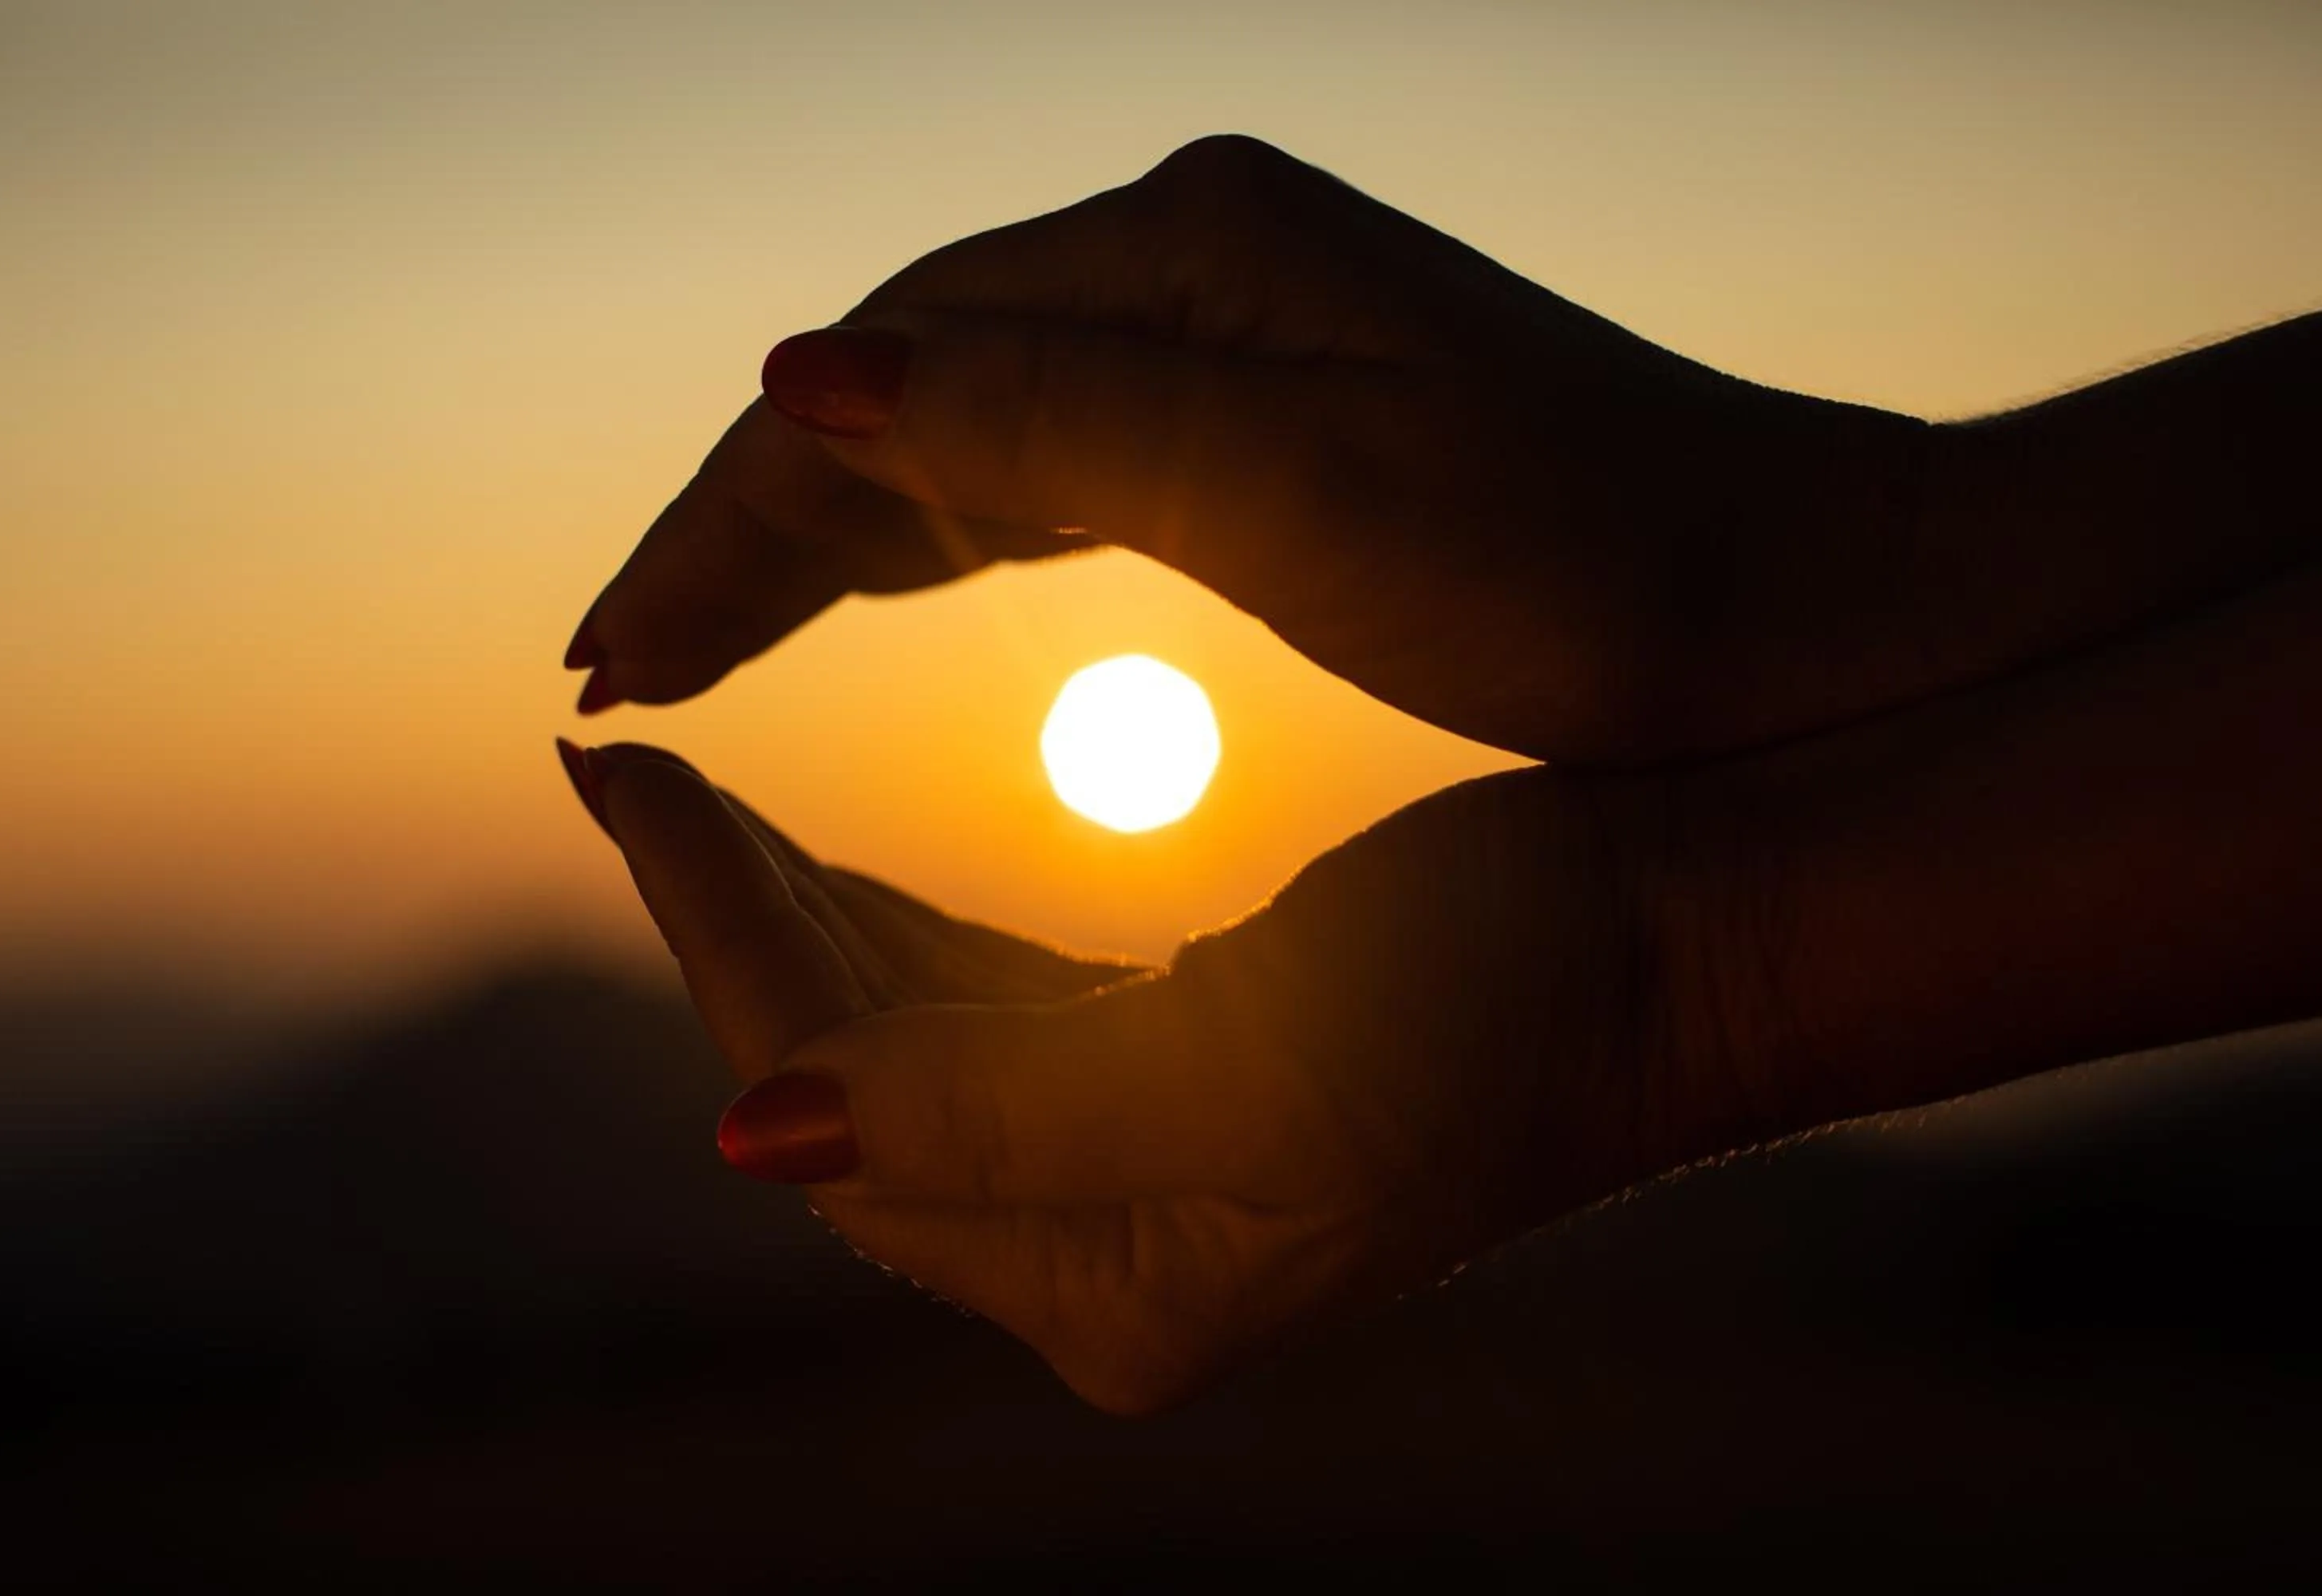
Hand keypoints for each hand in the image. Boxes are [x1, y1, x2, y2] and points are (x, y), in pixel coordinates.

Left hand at [560, 738, 1750, 1412]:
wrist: (1704, 947)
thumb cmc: (1511, 994)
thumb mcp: (1252, 1063)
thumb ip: (995, 1112)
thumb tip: (751, 1138)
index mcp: (1119, 1294)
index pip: (829, 1108)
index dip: (711, 937)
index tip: (618, 773)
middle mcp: (1118, 1268)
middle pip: (845, 1092)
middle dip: (729, 927)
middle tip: (627, 765)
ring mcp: (1155, 1192)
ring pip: (906, 1055)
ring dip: (808, 923)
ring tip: (708, 801)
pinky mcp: (1196, 1098)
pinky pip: (992, 1027)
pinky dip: (911, 935)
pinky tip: (857, 862)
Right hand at [566, 134, 1926, 764]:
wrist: (1805, 607)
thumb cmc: (1596, 571)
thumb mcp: (1309, 501)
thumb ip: (1053, 422)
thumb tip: (798, 375)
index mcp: (1189, 249)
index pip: (880, 369)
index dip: (730, 514)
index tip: (610, 654)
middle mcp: (1198, 256)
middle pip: (900, 383)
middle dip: (748, 528)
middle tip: (613, 670)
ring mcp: (1240, 324)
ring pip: (965, 424)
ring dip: (829, 537)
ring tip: (698, 648)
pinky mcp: (1281, 405)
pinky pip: (1053, 457)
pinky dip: (949, 533)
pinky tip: (892, 584)